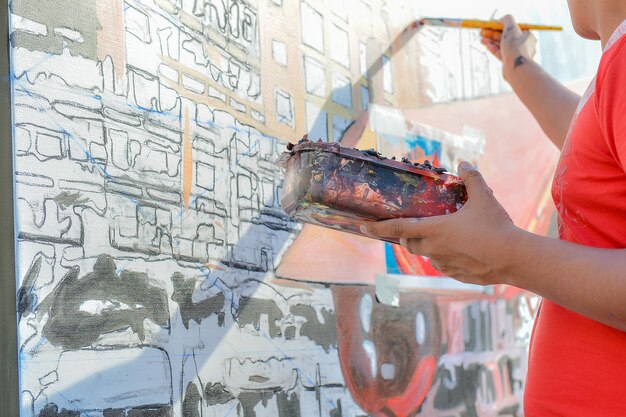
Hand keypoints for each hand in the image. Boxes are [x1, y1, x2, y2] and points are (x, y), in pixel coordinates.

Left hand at [360, 162, 520, 285]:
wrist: (514, 258)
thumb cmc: (495, 227)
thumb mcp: (483, 197)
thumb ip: (471, 179)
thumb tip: (464, 163)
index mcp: (433, 230)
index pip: (397, 228)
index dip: (378, 228)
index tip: (363, 227)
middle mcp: (433, 250)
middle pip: (408, 243)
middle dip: (406, 236)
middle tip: (412, 227)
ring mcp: (444, 265)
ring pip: (426, 256)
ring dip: (427, 247)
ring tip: (441, 237)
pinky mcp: (457, 275)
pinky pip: (444, 266)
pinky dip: (445, 258)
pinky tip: (461, 251)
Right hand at [480, 15, 536, 80]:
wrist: (516, 68)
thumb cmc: (516, 48)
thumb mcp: (511, 28)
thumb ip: (506, 20)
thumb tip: (500, 20)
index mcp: (527, 36)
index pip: (511, 28)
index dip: (498, 26)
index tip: (488, 26)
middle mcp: (524, 45)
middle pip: (505, 37)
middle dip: (492, 34)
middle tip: (482, 33)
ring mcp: (516, 55)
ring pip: (502, 45)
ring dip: (491, 41)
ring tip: (482, 40)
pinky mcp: (510, 62)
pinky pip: (501, 54)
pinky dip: (493, 49)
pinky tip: (487, 46)